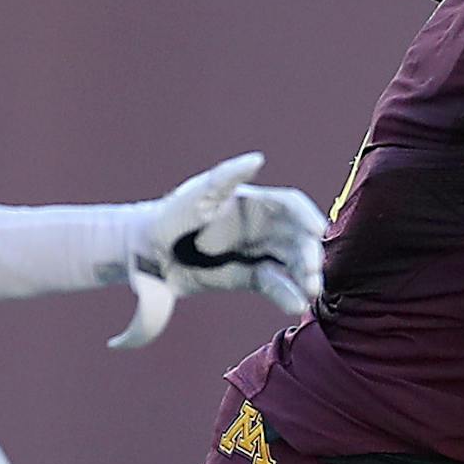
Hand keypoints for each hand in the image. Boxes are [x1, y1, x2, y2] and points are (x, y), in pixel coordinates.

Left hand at [111, 153, 327, 349]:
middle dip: (309, 256)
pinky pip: (274, 285)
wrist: (146, 254)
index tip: (317, 232)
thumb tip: (257, 159)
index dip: (307, 217)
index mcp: (252, 203)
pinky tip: (294, 305)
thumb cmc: (169, 216)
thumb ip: (225, 177)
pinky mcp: (248, 278)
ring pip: (291, 265)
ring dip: (304, 278)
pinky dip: (286, 295)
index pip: (290, 206)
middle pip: (297, 239)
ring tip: (310, 293)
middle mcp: (260, 227)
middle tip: (314, 274)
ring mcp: (256, 253)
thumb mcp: (195, 195)